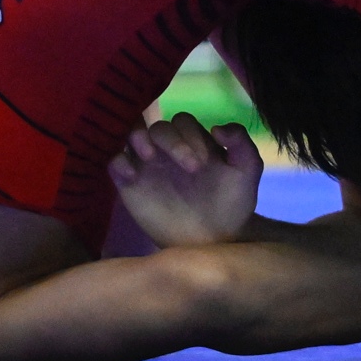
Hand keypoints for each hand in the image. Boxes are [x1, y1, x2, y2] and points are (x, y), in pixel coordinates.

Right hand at [108, 115, 261, 247]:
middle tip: (190, 168)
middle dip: (172, 142)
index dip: (191, 136)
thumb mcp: (247, 172)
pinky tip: (131, 176)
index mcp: (194, 141)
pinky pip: (114, 161)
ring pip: (131, 134)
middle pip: (159, 127)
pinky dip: (118, 162)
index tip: (202, 165)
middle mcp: (168, 148)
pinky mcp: (129, 183)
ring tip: (149, 156)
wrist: (213, 238)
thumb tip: (217, 127)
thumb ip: (242, 144)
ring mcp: (146, 163)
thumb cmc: (231, 203)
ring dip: (137, 137)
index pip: (183, 122)